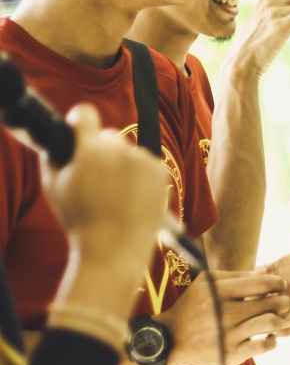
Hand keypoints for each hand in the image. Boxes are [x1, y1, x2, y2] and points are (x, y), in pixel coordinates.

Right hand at [40, 105, 170, 276]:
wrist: (114, 249)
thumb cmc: (79, 219)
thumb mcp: (53, 186)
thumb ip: (55, 155)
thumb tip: (65, 134)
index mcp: (89, 151)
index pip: (86, 114)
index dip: (80, 120)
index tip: (79, 125)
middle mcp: (119, 150)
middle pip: (108, 137)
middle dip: (101, 150)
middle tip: (96, 178)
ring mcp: (143, 160)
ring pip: (129, 152)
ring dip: (122, 165)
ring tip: (115, 195)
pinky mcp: (161, 171)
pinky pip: (147, 164)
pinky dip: (141, 175)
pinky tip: (132, 197)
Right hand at [161, 270, 289, 364]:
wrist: (170, 339)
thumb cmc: (193, 305)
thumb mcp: (206, 282)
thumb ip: (237, 275)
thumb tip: (267, 270)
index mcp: (219, 292)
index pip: (262, 283)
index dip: (278, 283)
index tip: (280, 285)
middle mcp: (224, 313)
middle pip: (270, 302)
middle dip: (281, 301)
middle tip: (282, 302)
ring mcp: (228, 335)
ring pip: (270, 323)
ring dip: (279, 319)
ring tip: (276, 318)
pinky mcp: (231, 354)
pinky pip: (264, 346)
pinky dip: (272, 340)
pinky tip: (268, 336)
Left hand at [257, 254, 289, 336]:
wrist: (255, 288)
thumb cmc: (249, 283)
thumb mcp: (248, 282)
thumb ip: (254, 287)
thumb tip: (256, 297)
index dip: (277, 302)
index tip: (263, 313)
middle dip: (287, 314)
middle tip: (271, 324)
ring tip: (273, 329)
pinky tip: (278, 332)